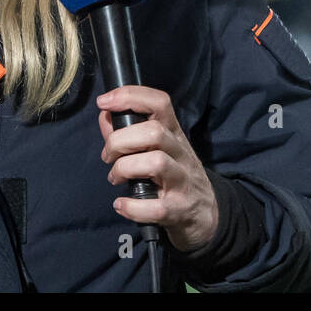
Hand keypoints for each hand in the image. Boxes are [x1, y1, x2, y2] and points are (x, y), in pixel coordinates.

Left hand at [97, 85, 218, 251]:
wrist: (206, 213)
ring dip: (124, 168)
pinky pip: (154, 207)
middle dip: (120, 141)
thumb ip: (129, 132)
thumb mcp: (159, 149)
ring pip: (156, 163)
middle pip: (154, 132)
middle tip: (108, 156)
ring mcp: (182, 181)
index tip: (104, 102)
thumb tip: (105, 116)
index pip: (160, 103)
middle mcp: (181, 153)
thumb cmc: (174, 176)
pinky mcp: (178, 209)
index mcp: (174, 134)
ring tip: (115, 177)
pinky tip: (121, 205)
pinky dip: (132, 207)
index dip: (130, 97)